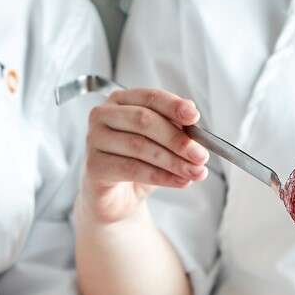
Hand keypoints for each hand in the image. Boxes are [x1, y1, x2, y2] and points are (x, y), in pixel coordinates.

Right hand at [78, 87, 208, 225]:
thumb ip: (175, 127)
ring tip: (195, 172)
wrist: (118, 197)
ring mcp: (94, 139)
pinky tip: (179, 181)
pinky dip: (161, 176)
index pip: (149, 97)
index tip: (194, 117)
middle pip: (143, 120)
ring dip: (173, 161)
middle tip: (201, 155)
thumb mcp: (162, 142)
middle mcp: (103, 115)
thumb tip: (192, 120)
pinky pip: (132, 169)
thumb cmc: (140, 162)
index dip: (173, 106)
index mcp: (121, 100)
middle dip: (177, 139)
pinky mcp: (93, 165)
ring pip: (140, 146)